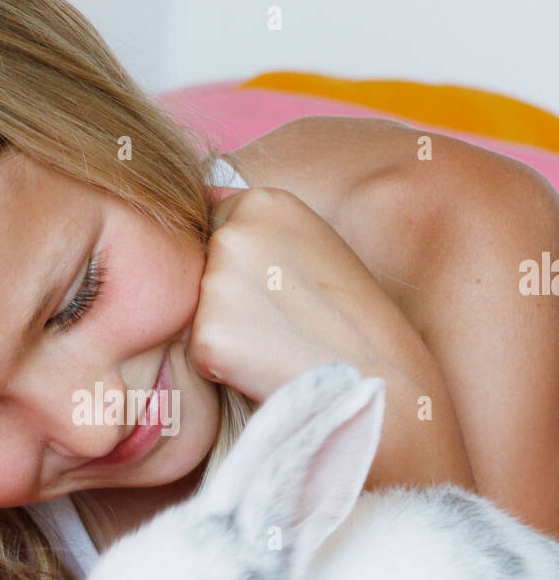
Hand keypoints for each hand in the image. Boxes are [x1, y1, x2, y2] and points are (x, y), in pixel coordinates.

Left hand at [187, 186, 374, 400]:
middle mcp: (235, 232)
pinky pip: (199, 353)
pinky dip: (224, 368)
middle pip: (199, 270)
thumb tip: (206, 199)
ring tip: (278, 344)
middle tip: (283, 322)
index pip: (215, 228)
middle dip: (227, 299)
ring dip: (228, 333)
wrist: (381, 380)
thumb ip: (264, 229)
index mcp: (265, 202)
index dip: (244, 268)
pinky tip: (267, 367)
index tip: (282, 289)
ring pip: (197, 312)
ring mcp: (219, 282)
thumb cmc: (352, 319)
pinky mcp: (209, 334)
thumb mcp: (315, 246)